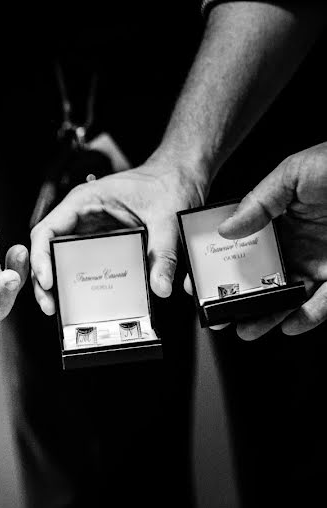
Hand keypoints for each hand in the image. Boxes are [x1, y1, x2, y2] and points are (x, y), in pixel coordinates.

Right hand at [30, 159, 205, 314]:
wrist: (177, 177)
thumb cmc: (165, 184)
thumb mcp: (166, 218)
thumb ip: (163, 253)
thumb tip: (159, 286)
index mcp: (85, 201)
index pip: (47, 229)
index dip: (41, 257)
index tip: (47, 280)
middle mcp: (79, 216)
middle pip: (46, 248)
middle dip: (43, 278)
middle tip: (49, 304)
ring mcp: (86, 230)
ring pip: (57, 258)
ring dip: (54, 283)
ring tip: (57, 307)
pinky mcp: (98, 242)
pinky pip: (77, 262)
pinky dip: (73, 281)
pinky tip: (77, 299)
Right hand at [217, 142, 326, 339]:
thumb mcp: (293, 173)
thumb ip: (258, 201)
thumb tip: (226, 229)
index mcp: (278, 219)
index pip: (240, 248)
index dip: (219, 265)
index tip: (200, 280)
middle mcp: (295, 243)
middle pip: (258, 278)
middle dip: (236, 299)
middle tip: (218, 313)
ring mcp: (317, 261)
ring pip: (286, 296)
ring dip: (266, 315)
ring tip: (246, 328)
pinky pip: (323, 303)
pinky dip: (307, 316)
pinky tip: (289, 324)